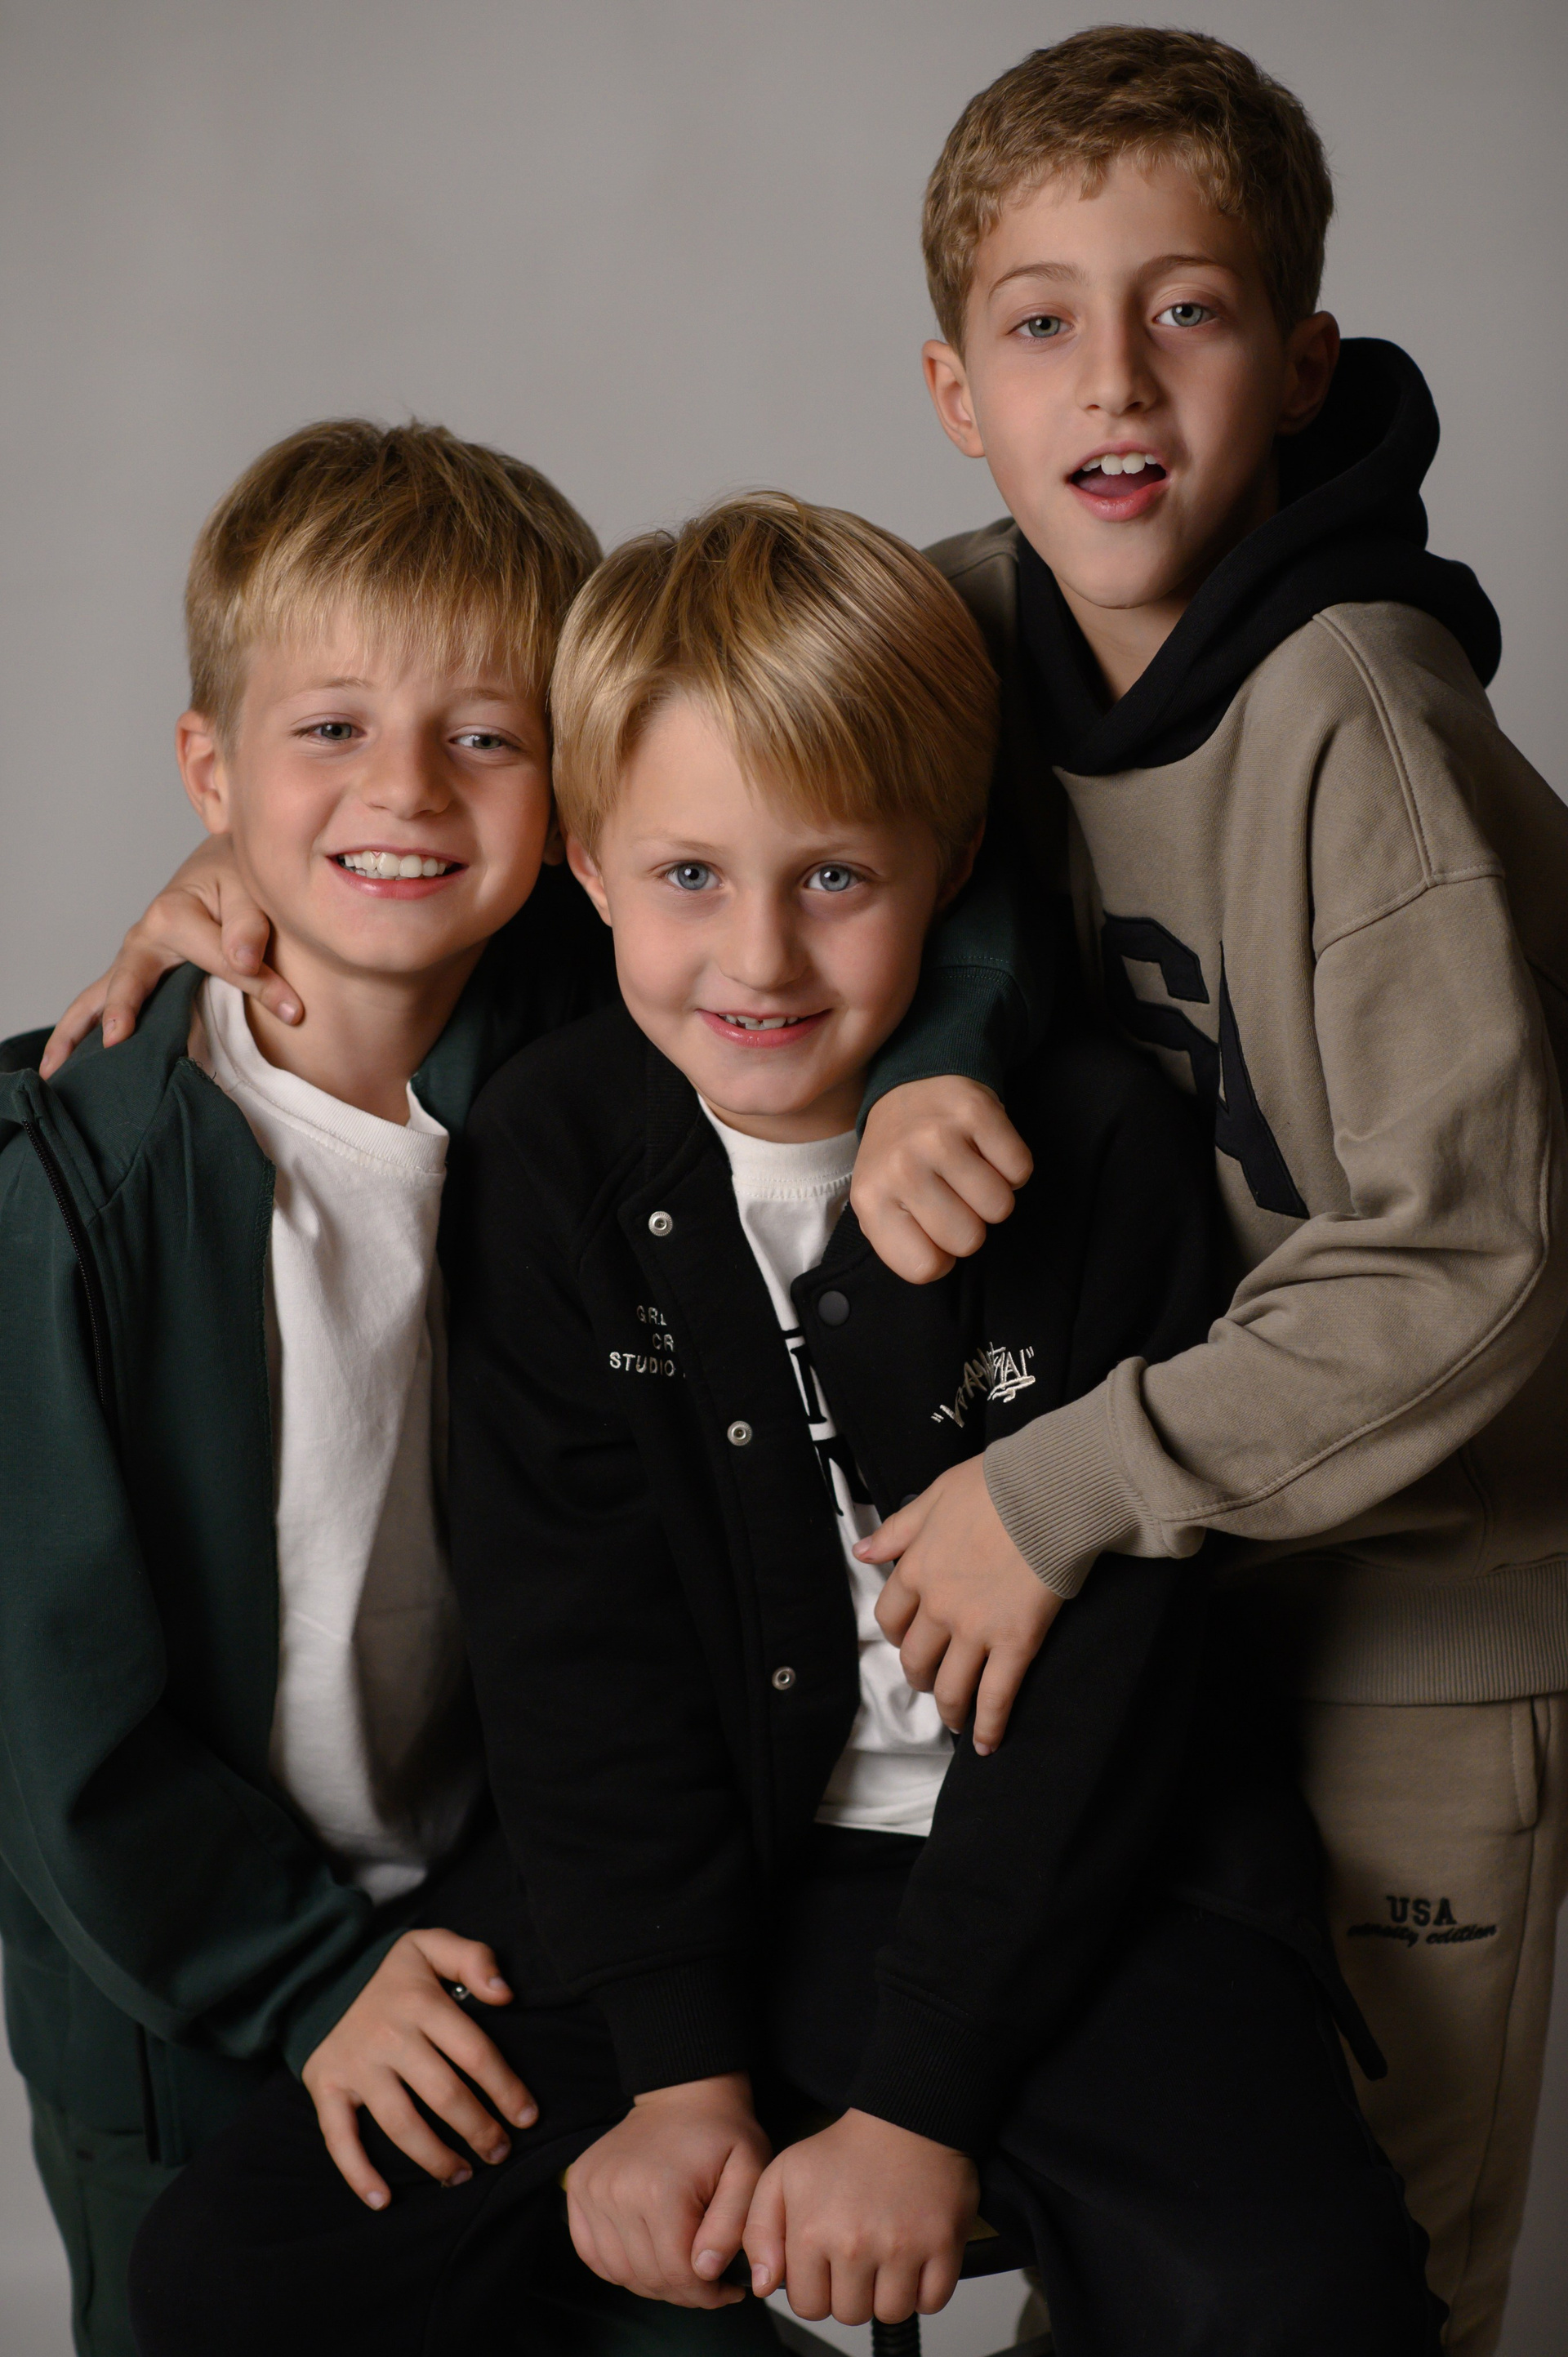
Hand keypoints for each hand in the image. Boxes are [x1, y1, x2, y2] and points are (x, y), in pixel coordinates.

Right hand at [39, 836, 299, 1076]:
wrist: (220, 866)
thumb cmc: (236, 879)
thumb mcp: (250, 890)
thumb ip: (250, 925)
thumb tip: (243, 958)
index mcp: (173, 915)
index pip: (220, 962)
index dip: (261, 986)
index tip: (295, 1010)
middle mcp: (144, 939)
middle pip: (126, 982)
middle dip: (121, 1012)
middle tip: (117, 1043)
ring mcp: (133, 961)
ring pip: (96, 999)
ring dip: (74, 1035)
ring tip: (56, 1074)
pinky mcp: (135, 976)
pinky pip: (100, 1006)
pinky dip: (81, 1033)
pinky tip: (65, 1067)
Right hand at [302, 1928, 534, 2209]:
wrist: (318, 1975)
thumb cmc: (389, 1972)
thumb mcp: (430, 1945)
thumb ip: (473, 1959)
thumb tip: (505, 1994)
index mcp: (421, 2003)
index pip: (475, 2053)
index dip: (507, 2089)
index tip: (527, 2118)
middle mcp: (390, 2037)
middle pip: (444, 2095)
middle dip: (479, 2131)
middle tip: (500, 2153)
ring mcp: (356, 2066)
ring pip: (401, 2124)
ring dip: (435, 2158)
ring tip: (462, 2175)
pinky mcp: (325, 2087)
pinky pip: (339, 2139)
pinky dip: (358, 2174)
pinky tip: (383, 2200)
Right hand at [565, 2074, 769, 2308]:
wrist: (682, 2094)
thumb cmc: (721, 2134)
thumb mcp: (749, 2170)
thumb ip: (733, 2224)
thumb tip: (707, 2271)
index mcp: (660, 2191)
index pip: (678, 2274)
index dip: (707, 2294)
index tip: (728, 2289)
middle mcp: (616, 2192)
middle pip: (648, 2278)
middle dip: (683, 2292)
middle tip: (708, 2281)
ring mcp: (590, 2190)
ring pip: (620, 2273)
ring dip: (652, 2283)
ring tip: (681, 2267)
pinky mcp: (578, 2188)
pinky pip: (592, 2254)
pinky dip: (620, 2266)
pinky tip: (648, 2253)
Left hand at [745, 2109, 977, 2324]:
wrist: (904, 2117)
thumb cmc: (846, 2149)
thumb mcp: (783, 2176)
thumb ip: (759, 2232)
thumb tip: (763, 2285)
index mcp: (812, 2231)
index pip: (808, 2306)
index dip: (816, 2288)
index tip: (826, 2265)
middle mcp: (855, 2244)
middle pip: (850, 2314)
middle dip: (852, 2292)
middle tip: (859, 2254)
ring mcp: (902, 2247)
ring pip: (891, 2313)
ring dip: (889, 2293)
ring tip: (886, 2255)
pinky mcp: (942, 2245)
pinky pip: (932, 2303)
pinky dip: (925, 2289)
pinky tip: (914, 2258)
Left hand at [853, 1080, 1032, 1283]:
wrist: (911, 1085)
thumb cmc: (900, 1158)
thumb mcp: (879, 1203)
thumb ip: (901, 1243)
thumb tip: (939, 1263)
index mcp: (872, 1198)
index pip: (924, 1267)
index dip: (940, 1256)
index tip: (932, 1229)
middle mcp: (901, 1167)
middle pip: (968, 1240)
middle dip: (969, 1225)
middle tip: (953, 1195)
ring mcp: (938, 1136)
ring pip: (1000, 1207)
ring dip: (992, 1196)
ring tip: (967, 1172)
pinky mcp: (976, 1111)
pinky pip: (1020, 1170)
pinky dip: (1011, 1168)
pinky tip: (985, 1151)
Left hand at [858, 1457, 1060, 1752]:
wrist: (1046, 1493)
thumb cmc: (994, 1486)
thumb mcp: (933, 1496)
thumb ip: (897, 1530)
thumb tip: (862, 1551)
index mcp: (915, 1570)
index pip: (891, 1617)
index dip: (899, 1635)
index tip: (910, 1639)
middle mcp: (938, 1607)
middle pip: (916, 1659)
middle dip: (920, 1676)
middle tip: (933, 1679)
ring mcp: (975, 1630)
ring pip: (950, 1687)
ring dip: (949, 1708)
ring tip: (956, 1718)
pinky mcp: (1015, 1644)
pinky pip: (995, 1697)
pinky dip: (989, 1727)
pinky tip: (987, 1744)